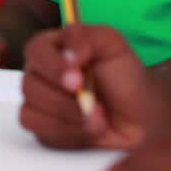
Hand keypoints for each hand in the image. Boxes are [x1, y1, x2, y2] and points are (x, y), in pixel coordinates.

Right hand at [20, 25, 158, 149]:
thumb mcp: (113, 45)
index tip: (77, 80)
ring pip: (31, 110)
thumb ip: (88, 37)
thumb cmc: (125, 78)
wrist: (141, 117)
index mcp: (54, 47)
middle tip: (96, 106)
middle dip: (65, 100)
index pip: (36, 50)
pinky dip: (65, 133)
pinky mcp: (43, 127)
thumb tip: (68, 55)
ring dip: (69, 118)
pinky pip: (38, 131)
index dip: (52, 66)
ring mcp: (39, 101)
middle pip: (29, 84)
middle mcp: (41, 73)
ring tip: (98, 119)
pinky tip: (86, 130)